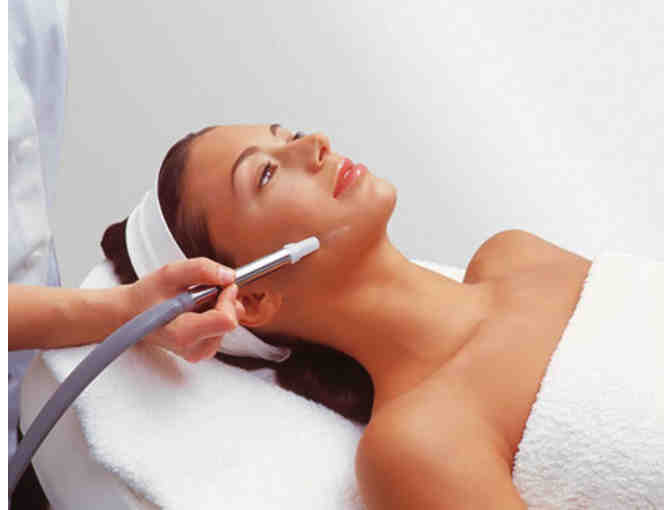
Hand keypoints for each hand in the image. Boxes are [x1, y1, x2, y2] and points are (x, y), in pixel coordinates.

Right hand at [125, 257, 244, 361]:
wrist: (132, 315)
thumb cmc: (146, 297)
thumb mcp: (169, 274)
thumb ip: (200, 270)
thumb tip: (228, 275)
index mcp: (183, 334)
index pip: (226, 320)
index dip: (229, 298)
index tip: (222, 284)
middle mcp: (195, 349)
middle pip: (230, 322)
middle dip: (223, 300)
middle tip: (203, 289)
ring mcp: (200, 352)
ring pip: (229, 324)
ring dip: (219, 306)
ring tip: (194, 300)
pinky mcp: (205, 350)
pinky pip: (224, 328)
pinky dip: (216, 314)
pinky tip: (197, 309)